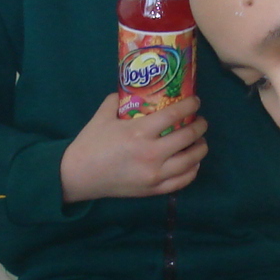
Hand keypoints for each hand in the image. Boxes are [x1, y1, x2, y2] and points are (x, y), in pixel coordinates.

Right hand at [59, 92, 207, 202]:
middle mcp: (152, 153)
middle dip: (200, 126)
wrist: (78, 176)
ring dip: (201, 148)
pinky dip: (193, 170)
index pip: (175, 115)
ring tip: (200, 142)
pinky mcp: (154, 190)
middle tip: (200, 121)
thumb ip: (118, 100)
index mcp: (139, 132)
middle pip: (188, 137)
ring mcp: (155, 174)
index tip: (196, 101)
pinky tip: (193, 163)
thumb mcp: (103, 115)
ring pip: (191, 161)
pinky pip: (183, 180)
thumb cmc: (91, 143)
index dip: (190, 105)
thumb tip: (132, 90)